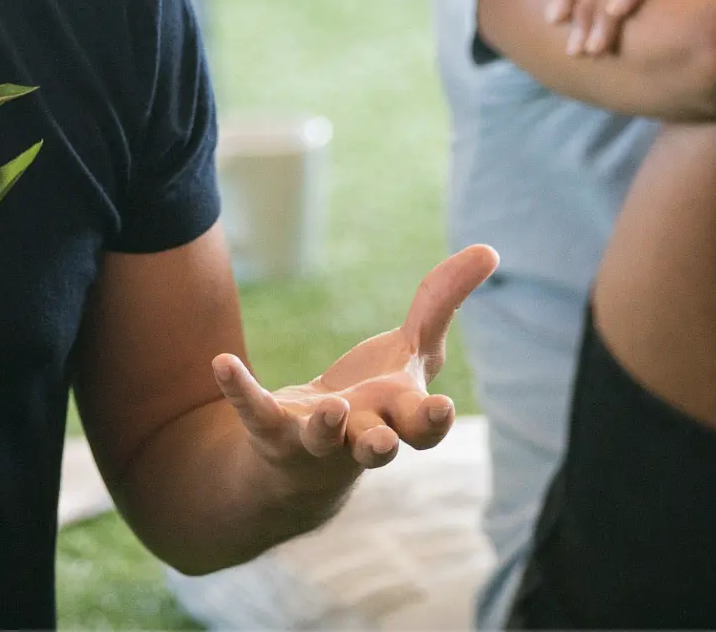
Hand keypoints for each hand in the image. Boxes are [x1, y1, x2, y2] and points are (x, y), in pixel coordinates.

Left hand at [212, 244, 499, 478]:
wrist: (307, 465)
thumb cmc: (374, 402)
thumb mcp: (409, 351)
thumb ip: (443, 303)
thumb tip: (491, 250)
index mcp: (400, 417)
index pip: (424, 426)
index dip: (433, 422)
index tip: (441, 409)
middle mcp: (362, 437)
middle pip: (379, 446)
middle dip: (385, 444)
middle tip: (386, 441)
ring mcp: (315, 439)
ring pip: (323, 438)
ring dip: (327, 426)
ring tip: (330, 408)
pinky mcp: (272, 431)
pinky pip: (255, 411)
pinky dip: (240, 389)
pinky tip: (223, 363)